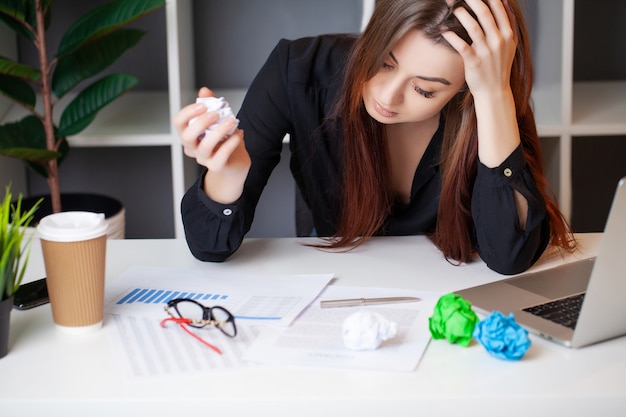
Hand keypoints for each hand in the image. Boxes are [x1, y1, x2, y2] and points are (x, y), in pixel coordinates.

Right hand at [173, 87, 250, 202]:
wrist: (235, 161)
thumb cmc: (223, 139)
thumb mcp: (217, 120)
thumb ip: (210, 105)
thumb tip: (204, 91)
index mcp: (189, 133)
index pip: (178, 122)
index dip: (188, 112)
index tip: (203, 106)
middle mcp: (192, 147)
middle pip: (187, 136)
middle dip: (201, 122)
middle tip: (216, 114)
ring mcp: (203, 158)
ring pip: (206, 146)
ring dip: (219, 131)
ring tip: (232, 121)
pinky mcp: (216, 166)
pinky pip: (221, 155)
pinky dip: (231, 143)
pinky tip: (239, 134)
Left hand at [442, 0, 517, 97]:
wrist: (494, 91)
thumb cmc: (499, 66)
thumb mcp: (510, 44)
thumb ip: (508, 23)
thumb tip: (505, 2)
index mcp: (508, 34)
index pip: (498, 8)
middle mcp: (499, 40)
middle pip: (485, 13)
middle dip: (472, 0)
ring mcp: (487, 52)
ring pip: (473, 27)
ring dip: (461, 14)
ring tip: (451, 6)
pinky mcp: (474, 62)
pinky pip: (462, 46)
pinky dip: (452, 36)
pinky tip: (444, 30)